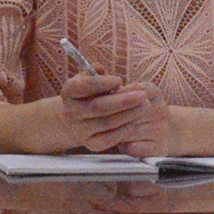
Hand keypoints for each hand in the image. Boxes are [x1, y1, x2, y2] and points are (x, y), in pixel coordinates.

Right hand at [53, 69, 170, 154]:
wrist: (76, 118)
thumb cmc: (88, 92)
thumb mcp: (88, 78)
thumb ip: (95, 72)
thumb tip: (100, 70)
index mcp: (69, 92)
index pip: (81, 87)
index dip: (100, 83)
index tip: (119, 80)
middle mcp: (71, 112)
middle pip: (97, 107)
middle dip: (122, 101)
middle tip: (142, 95)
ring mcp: (79, 130)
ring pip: (105, 123)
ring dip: (127, 114)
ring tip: (144, 106)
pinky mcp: (90, 144)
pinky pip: (107, 140)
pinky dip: (121, 132)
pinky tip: (133, 122)